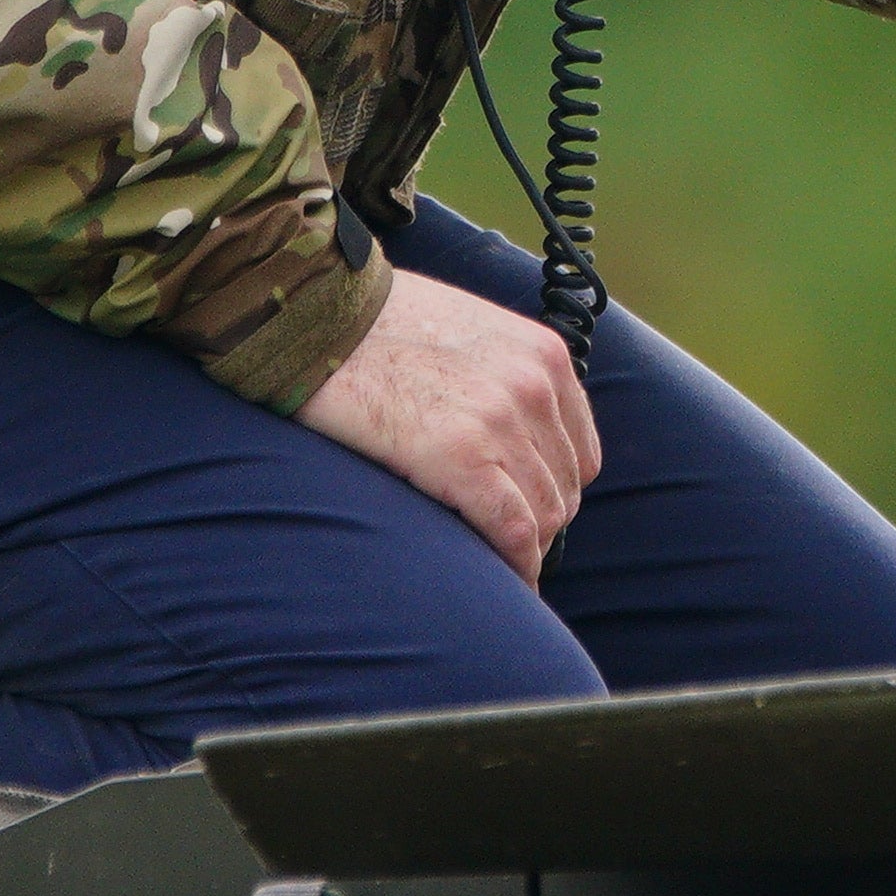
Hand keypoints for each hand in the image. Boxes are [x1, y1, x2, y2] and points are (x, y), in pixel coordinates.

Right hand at [300, 269, 600, 581]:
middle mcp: (535, 387)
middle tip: (496, 546)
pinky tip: (503, 581)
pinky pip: (513, 531)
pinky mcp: (461, 457)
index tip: (519, 511)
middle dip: (534, 525)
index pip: (578, 453)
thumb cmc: (376, 325)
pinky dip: (515, 565)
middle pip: (562, 490)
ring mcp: (502, 422)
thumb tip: (511, 437)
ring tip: (489, 563)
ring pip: (544, 516)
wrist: (317, 314)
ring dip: (521, 548)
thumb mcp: (468, 330)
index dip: (549, 491)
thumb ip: (504, 376)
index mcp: (543, 356)